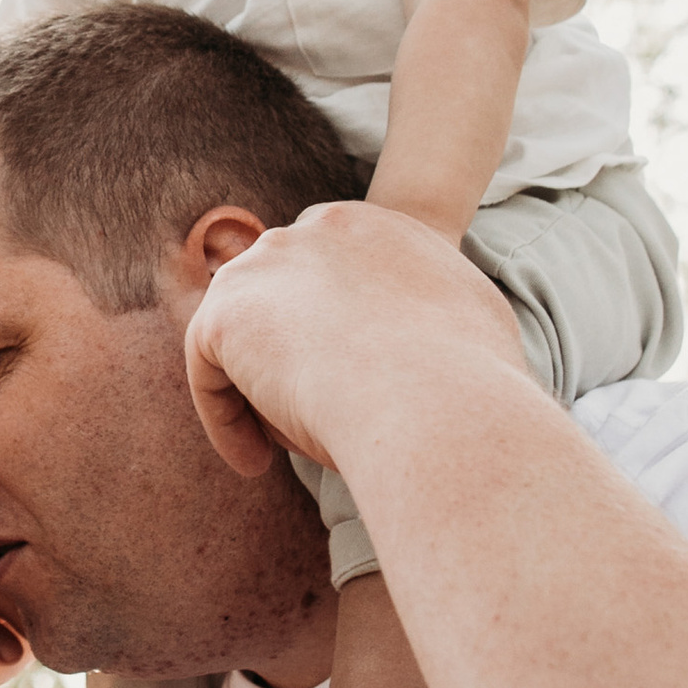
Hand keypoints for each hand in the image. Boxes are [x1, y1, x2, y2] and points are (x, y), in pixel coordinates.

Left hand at [186, 198, 525, 475]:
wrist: (438, 403)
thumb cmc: (474, 383)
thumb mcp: (478, 323)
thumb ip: (441, 313)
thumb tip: (435, 338)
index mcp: (377, 225)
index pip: (330, 268)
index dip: (329, 329)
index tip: (344, 380)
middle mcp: (314, 229)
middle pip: (279, 293)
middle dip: (285, 351)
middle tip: (304, 411)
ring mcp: (263, 267)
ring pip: (244, 335)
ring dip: (259, 388)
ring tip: (288, 444)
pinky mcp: (223, 318)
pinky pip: (209, 375)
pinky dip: (226, 422)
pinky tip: (255, 463)